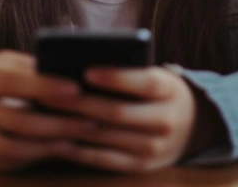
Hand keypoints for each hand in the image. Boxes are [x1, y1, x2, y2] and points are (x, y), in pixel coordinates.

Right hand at [0, 50, 94, 170]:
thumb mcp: (2, 65)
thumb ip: (30, 68)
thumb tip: (71, 71)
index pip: (14, 82)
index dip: (45, 87)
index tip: (76, 89)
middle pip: (17, 121)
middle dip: (58, 124)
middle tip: (91, 122)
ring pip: (12, 148)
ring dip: (48, 147)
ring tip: (75, 140)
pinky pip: (5, 162)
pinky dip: (33, 158)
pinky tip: (54, 152)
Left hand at [38, 66, 225, 172]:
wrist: (192, 125)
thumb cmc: (160, 92)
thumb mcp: (156, 77)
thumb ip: (129, 72)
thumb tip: (80, 70)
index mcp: (170, 91)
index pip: (144, 83)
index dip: (116, 77)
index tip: (86, 71)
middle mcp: (166, 120)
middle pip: (117, 112)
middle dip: (79, 103)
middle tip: (47, 93)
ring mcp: (154, 148)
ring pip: (107, 137)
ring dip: (73, 127)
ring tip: (45, 116)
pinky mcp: (142, 167)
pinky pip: (105, 160)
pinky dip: (80, 152)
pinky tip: (59, 141)